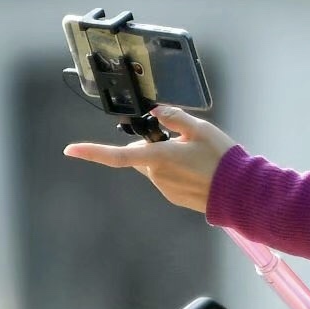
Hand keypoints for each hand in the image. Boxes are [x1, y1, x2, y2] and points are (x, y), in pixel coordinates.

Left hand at [62, 106, 235, 213]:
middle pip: (141, 155)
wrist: (239, 192)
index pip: (118, 155)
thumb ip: (174, 118)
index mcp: (158, 157)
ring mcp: (164, 188)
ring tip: (197, 157)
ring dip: (166, 158)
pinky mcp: (173, 197)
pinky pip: (166, 178)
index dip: (92, 152)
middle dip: (152, 145)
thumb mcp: (200, 129)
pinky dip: (176, 171)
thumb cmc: (222, 159)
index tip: (70, 150)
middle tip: (181, 140)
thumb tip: (156, 111)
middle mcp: (156, 175)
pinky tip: (198, 169)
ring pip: (154, 166)